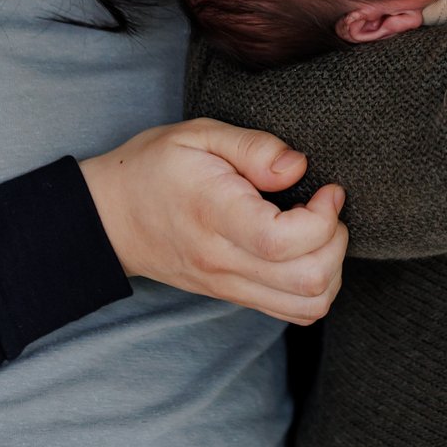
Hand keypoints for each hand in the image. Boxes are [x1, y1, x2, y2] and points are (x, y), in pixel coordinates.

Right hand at [79, 119, 345, 324]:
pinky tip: (305, 251)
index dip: (324, 218)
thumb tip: (298, 167)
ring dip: (331, 269)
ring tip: (320, 231)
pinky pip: (293, 311)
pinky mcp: (233, 296)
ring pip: (308, 305)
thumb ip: (253, 147)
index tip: (326, 188)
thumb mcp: (198, 135)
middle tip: (326, 207)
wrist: (110, 217)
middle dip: (336, 242)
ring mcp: (229, 286)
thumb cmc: (153, 168)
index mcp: (215, 215)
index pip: (284, 241)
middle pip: (308, 282)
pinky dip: (314, 287)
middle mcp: (224, 262)